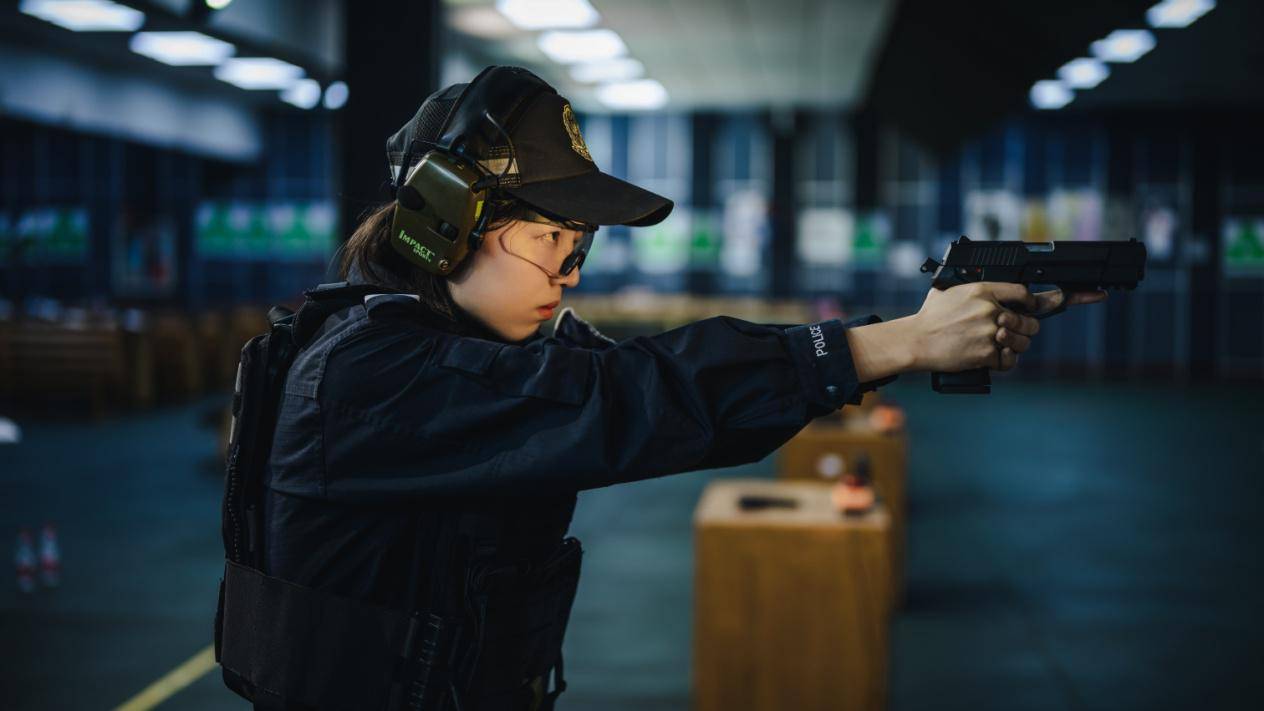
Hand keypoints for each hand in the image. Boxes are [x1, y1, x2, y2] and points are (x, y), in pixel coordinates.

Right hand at [843, 285, 1107, 382]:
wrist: (915, 341)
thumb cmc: (929, 316)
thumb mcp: (949, 289)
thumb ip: (974, 284)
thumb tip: (991, 282)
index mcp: (982, 289)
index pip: (1024, 293)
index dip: (1039, 300)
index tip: (1055, 301)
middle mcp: (990, 309)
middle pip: (1029, 321)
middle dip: (1027, 329)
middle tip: (1017, 333)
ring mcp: (989, 332)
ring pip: (1022, 342)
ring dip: (1016, 347)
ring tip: (1001, 347)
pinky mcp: (986, 354)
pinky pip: (1009, 360)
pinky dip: (1004, 362)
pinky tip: (994, 359)